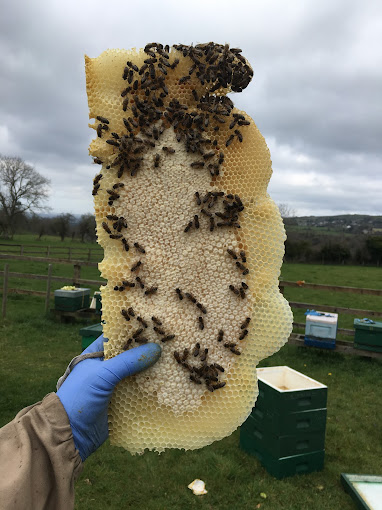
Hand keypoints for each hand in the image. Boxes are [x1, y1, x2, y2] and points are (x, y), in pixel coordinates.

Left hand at [57, 334, 160, 460]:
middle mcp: (104, 369)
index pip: (115, 338)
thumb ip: (128, 361)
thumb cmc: (80, 397)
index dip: (132, 331)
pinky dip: (149, 389)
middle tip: (168, 343)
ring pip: (135, 374)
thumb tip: (156, 349)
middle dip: (145, 352)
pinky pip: (137, 392)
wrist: (70, 435)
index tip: (153, 325)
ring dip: (150, 370)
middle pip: (128, 356)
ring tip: (171, 360)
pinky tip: (165, 383)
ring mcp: (112, 386)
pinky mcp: (119, 403)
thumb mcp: (103, 374)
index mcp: (94, 356)